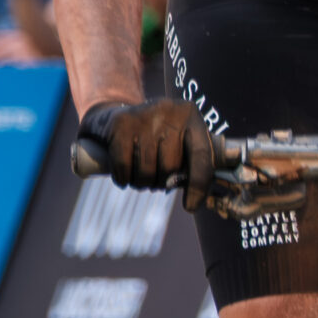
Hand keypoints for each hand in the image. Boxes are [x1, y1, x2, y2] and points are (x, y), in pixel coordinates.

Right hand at [78, 97, 219, 209]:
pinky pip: (124, 166)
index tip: (191, 206)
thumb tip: (196, 198)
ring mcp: (144, 116)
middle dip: (162, 182)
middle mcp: (170, 112)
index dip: (199, 184)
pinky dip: (124, 179)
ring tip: (141, 179)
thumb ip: (190, 161)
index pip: (201, 154)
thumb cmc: (155, 135)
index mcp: (190, 116)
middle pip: (171, 167)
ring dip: (142, 183)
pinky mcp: (121, 124)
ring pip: (147, 170)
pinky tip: (124, 178)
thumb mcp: (178, 137)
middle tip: (156, 181)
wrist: (116, 113)